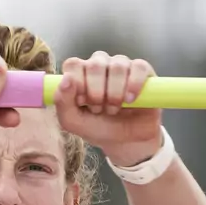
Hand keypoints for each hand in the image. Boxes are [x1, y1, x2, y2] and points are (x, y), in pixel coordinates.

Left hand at [53, 52, 162, 166]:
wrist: (126, 141)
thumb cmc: (98, 128)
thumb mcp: (73, 122)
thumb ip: (62, 102)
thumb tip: (66, 79)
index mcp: (80, 74)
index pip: (73, 64)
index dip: (77, 83)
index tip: (82, 102)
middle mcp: (101, 66)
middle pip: (95, 63)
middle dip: (96, 91)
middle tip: (99, 109)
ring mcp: (122, 66)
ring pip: (117, 65)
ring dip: (114, 92)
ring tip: (114, 109)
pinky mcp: (143, 71)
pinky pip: (138, 67)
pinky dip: (134, 85)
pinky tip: (130, 100)